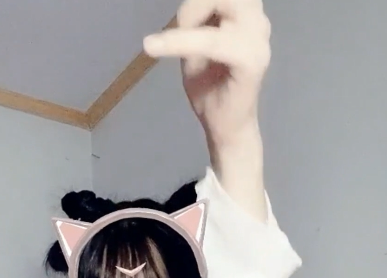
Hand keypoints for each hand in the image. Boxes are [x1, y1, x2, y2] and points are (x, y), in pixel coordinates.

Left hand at [144, 0, 270, 148]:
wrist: (224, 128)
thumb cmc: (211, 89)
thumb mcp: (195, 44)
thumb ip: (193, 19)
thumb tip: (188, 2)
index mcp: (248, 16)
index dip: (197, 1)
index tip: (180, 22)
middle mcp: (258, 22)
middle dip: (195, 4)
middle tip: (179, 27)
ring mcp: (258, 40)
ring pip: (222, 3)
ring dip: (191, 18)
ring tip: (177, 43)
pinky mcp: (250, 60)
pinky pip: (211, 40)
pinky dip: (182, 41)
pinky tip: (154, 46)